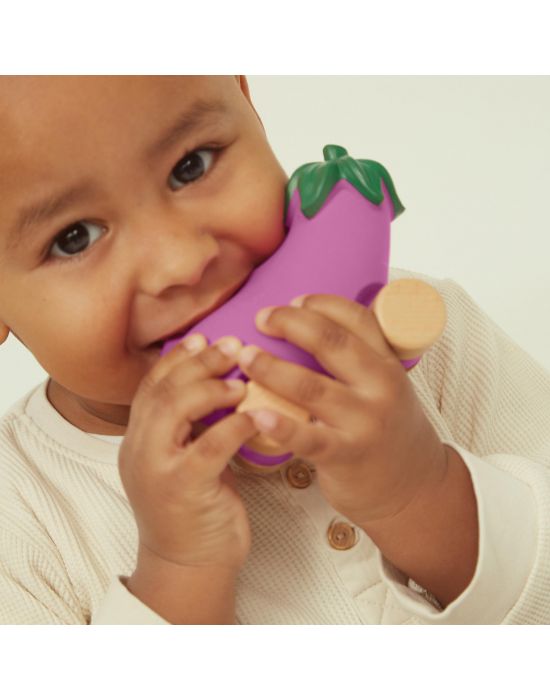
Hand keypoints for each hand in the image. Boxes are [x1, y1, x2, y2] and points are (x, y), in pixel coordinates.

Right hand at [119, 335, 257, 572]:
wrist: (188, 567)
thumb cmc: (196, 510)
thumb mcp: (185, 460)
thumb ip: (192, 426)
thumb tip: (222, 385)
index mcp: (139, 440)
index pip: (151, 385)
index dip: (179, 358)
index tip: (206, 338)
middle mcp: (139, 450)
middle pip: (163, 389)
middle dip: (199, 362)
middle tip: (233, 346)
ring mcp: (157, 469)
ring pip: (174, 408)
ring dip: (212, 387)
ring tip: (242, 382)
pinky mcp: (182, 488)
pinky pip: (209, 445)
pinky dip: (235, 424)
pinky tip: (257, 415)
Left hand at [238, 294, 447, 529]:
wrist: (414, 485)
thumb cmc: (387, 430)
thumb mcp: (385, 386)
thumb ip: (357, 359)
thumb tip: (306, 326)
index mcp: (388, 363)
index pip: (357, 319)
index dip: (321, 304)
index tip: (292, 301)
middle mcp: (380, 387)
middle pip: (331, 342)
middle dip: (291, 324)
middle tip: (261, 318)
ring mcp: (364, 422)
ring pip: (311, 386)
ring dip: (272, 368)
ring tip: (246, 356)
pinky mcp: (346, 455)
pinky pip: (308, 438)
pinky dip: (280, 425)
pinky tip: (255, 414)